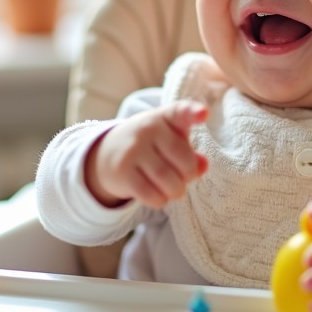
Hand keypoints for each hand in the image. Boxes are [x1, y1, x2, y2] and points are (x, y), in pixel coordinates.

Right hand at [86, 100, 208, 208]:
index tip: (203, 114)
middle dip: (189, 174)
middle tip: (184, 178)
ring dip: (176, 191)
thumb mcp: (171, 141)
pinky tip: (159, 196)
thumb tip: (203, 165)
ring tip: (174, 190)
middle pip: (182, 158)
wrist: (107, 153)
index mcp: (165, 117)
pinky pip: (150, 194)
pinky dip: (160, 200)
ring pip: (167, 180)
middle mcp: (148, 129)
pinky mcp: (122, 171)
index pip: (180, 111)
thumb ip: (190, 153)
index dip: (193, 111)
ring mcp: (132, 149)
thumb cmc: (151, 146)